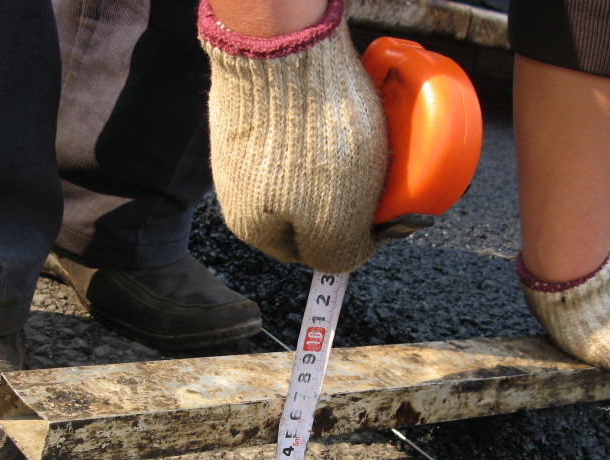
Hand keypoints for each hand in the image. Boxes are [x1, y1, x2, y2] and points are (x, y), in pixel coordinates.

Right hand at [199, 0, 387, 272]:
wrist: (285, 48)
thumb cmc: (312, 143)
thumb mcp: (337, 223)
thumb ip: (339, 255)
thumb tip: (342, 261)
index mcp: (250, 225)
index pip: (309, 251)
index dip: (348, 236)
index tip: (373, 213)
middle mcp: (236, 187)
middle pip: (309, 206)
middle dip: (345, 193)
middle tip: (374, 171)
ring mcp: (241, 142)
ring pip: (308, 165)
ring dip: (339, 156)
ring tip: (360, 134)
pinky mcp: (254, 102)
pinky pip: (300, 125)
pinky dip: (324, 121)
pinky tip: (339, 108)